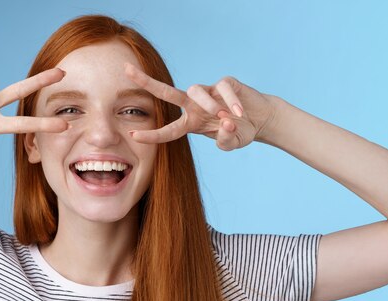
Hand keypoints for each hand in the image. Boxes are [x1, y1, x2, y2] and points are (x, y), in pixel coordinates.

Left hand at [125, 63, 277, 150]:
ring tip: (223, 116)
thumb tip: (225, 125)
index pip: (167, 130)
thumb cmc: (239, 131)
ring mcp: (209, 92)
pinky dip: (231, 102)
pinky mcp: (225, 83)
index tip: (133, 136)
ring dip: (206, 104)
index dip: (152, 135)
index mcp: (190, 123)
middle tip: (126, 71)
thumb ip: (226, 140)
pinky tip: (239, 112)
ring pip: (195, 90)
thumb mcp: (231, 143)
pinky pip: (223, 89)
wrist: (260, 119)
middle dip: (146, 82)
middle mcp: (194, 105)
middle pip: (166, 92)